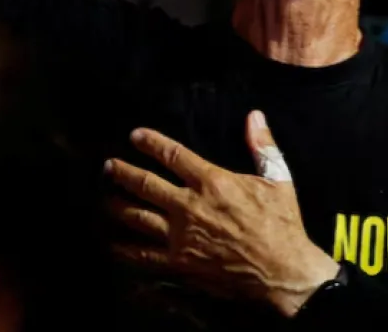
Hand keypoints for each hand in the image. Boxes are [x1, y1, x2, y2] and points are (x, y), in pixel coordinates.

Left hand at [106, 112, 338, 317]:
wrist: (282, 270)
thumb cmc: (281, 223)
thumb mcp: (278, 179)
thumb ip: (262, 146)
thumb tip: (254, 115)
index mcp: (212, 181)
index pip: (173, 155)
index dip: (151, 143)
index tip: (135, 136)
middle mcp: (190, 206)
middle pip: (146, 184)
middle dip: (123, 172)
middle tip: (108, 166)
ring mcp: (180, 236)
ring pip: (138, 216)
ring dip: (117, 205)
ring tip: (105, 198)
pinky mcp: (178, 263)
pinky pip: (143, 254)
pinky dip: (124, 248)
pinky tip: (112, 243)